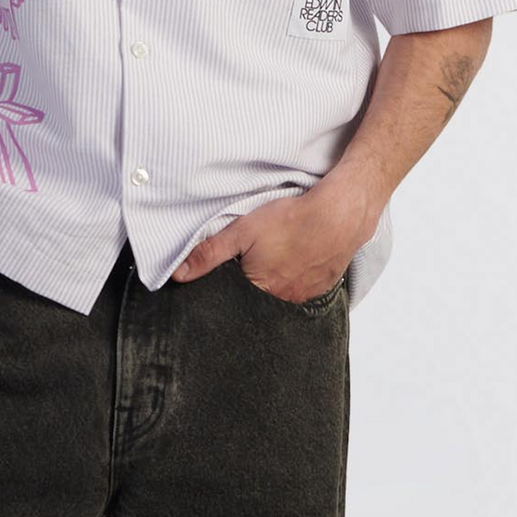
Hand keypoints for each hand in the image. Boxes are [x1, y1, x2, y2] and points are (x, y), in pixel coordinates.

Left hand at [170, 177, 377, 302]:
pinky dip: (295, 279)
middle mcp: (282, 301)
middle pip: (257, 300)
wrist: (339, 215)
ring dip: (275, 282)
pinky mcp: (321, 289)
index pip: (234, 300)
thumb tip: (178, 275)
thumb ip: (209, 253)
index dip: (229, 287)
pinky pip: (301, 291)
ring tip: (277, 258)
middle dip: (252, 286)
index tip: (231, 273)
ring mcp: (304, 297)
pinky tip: (295, 261)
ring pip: (280, 296)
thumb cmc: (291, 220)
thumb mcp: (242, 231)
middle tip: (257, 260)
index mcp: (258, 291)